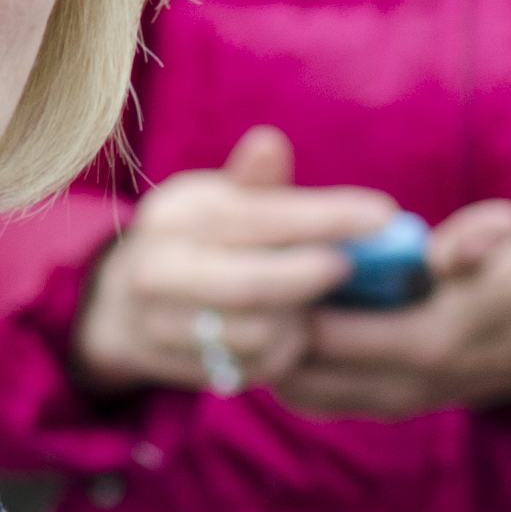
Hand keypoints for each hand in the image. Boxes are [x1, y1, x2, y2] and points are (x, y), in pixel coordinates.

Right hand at [67, 125, 394, 399]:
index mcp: (174, 218)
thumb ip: (253, 181)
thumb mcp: (215, 198)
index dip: (327, 218)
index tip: (382, 216)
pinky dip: (288, 351)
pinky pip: (256, 368)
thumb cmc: (194, 238)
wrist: (128, 303)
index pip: (260, 217)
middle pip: (255, 285)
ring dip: (302, 319)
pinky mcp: (185, 368)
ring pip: (259, 333)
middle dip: (313, 275)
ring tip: (318, 299)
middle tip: (351, 267)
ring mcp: (164, 326)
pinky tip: (297, 331)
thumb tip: (271, 143)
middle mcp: (159, 273)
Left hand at [274, 201, 510, 419]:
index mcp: (422, 345)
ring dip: (275, 353)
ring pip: (298, 391)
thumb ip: (481, 241)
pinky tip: (287, 330)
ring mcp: (385, 404)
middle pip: (297, 369)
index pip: (325, 334)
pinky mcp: (377, 409)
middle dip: (270, 329)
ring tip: (266, 306)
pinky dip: (292, 370)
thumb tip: (444, 252)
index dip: (289, 297)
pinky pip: (314, 398)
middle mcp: (396, 387)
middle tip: (254, 282)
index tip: (270, 259)